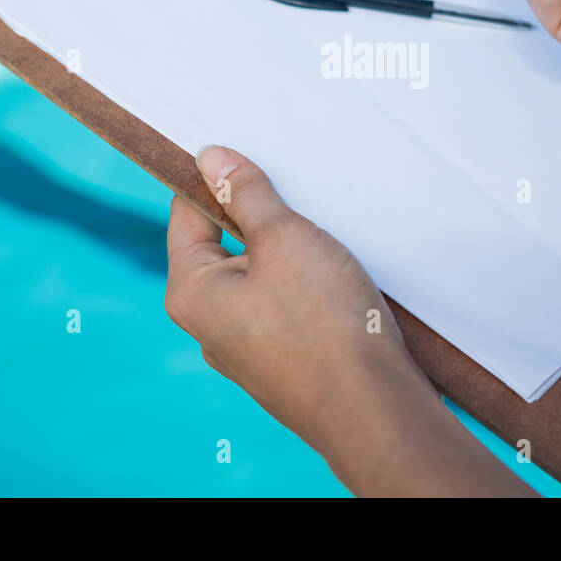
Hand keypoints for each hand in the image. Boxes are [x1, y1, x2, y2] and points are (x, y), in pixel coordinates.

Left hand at [165, 145, 534, 495]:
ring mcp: (248, 349)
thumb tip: (209, 158)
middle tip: (299, 193)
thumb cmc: (325, 325)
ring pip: (261, 276)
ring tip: (327, 235)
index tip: (247, 151)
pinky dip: (308, 284)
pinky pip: (286, 306)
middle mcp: (210, 326)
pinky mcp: (284, 362)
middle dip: (261, 215)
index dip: (214, 177)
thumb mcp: (284, 238)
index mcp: (192, 292)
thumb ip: (245, 194)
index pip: (185, 213)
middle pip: (225, 244)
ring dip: (290, 250)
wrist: (375, 409)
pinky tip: (341, 275)